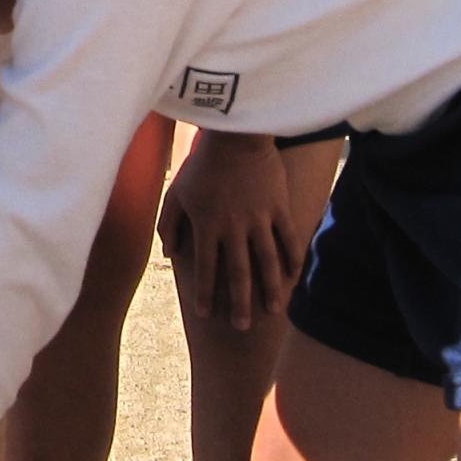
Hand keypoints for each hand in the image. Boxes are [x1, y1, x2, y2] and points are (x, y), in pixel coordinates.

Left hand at [157, 130, 305, 330]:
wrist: (236, 134)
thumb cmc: (201, 164)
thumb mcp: (176, 192)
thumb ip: (169, 224)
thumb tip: (168, 254)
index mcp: (207, 225)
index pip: (205, 268)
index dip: (204, 293)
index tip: (204, 314)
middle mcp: (234, 227)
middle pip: (238, 273)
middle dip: (239, 303)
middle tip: (240, 327)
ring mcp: (260, 218)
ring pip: (267, 262)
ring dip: (271, 289)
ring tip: (274, 310)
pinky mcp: (279, 206)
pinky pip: (288, 238)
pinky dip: (292, 259)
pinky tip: (293, 276)